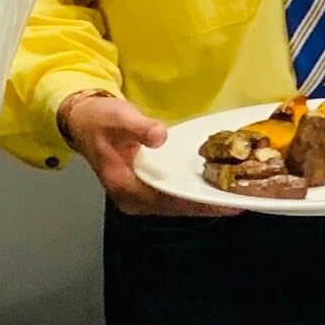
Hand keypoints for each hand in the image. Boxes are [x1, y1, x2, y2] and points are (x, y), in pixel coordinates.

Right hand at [58, 90, 236, 217]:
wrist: (83, 121)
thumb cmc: (100, 119)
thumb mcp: (118, 117)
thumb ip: (139, 126)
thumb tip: (159, 136)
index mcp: (124, 186)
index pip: (167, 199)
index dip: (197, 202)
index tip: (224, 203)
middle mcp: (132, 199)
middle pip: (176, 208)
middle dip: (207, 206)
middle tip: (241, 203)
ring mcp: (139, 198)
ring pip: (177, 206)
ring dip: (203, 203)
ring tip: (235, 200)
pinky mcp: (145, 192)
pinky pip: (174, 199)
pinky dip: (194, 196)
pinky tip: (215, 192)